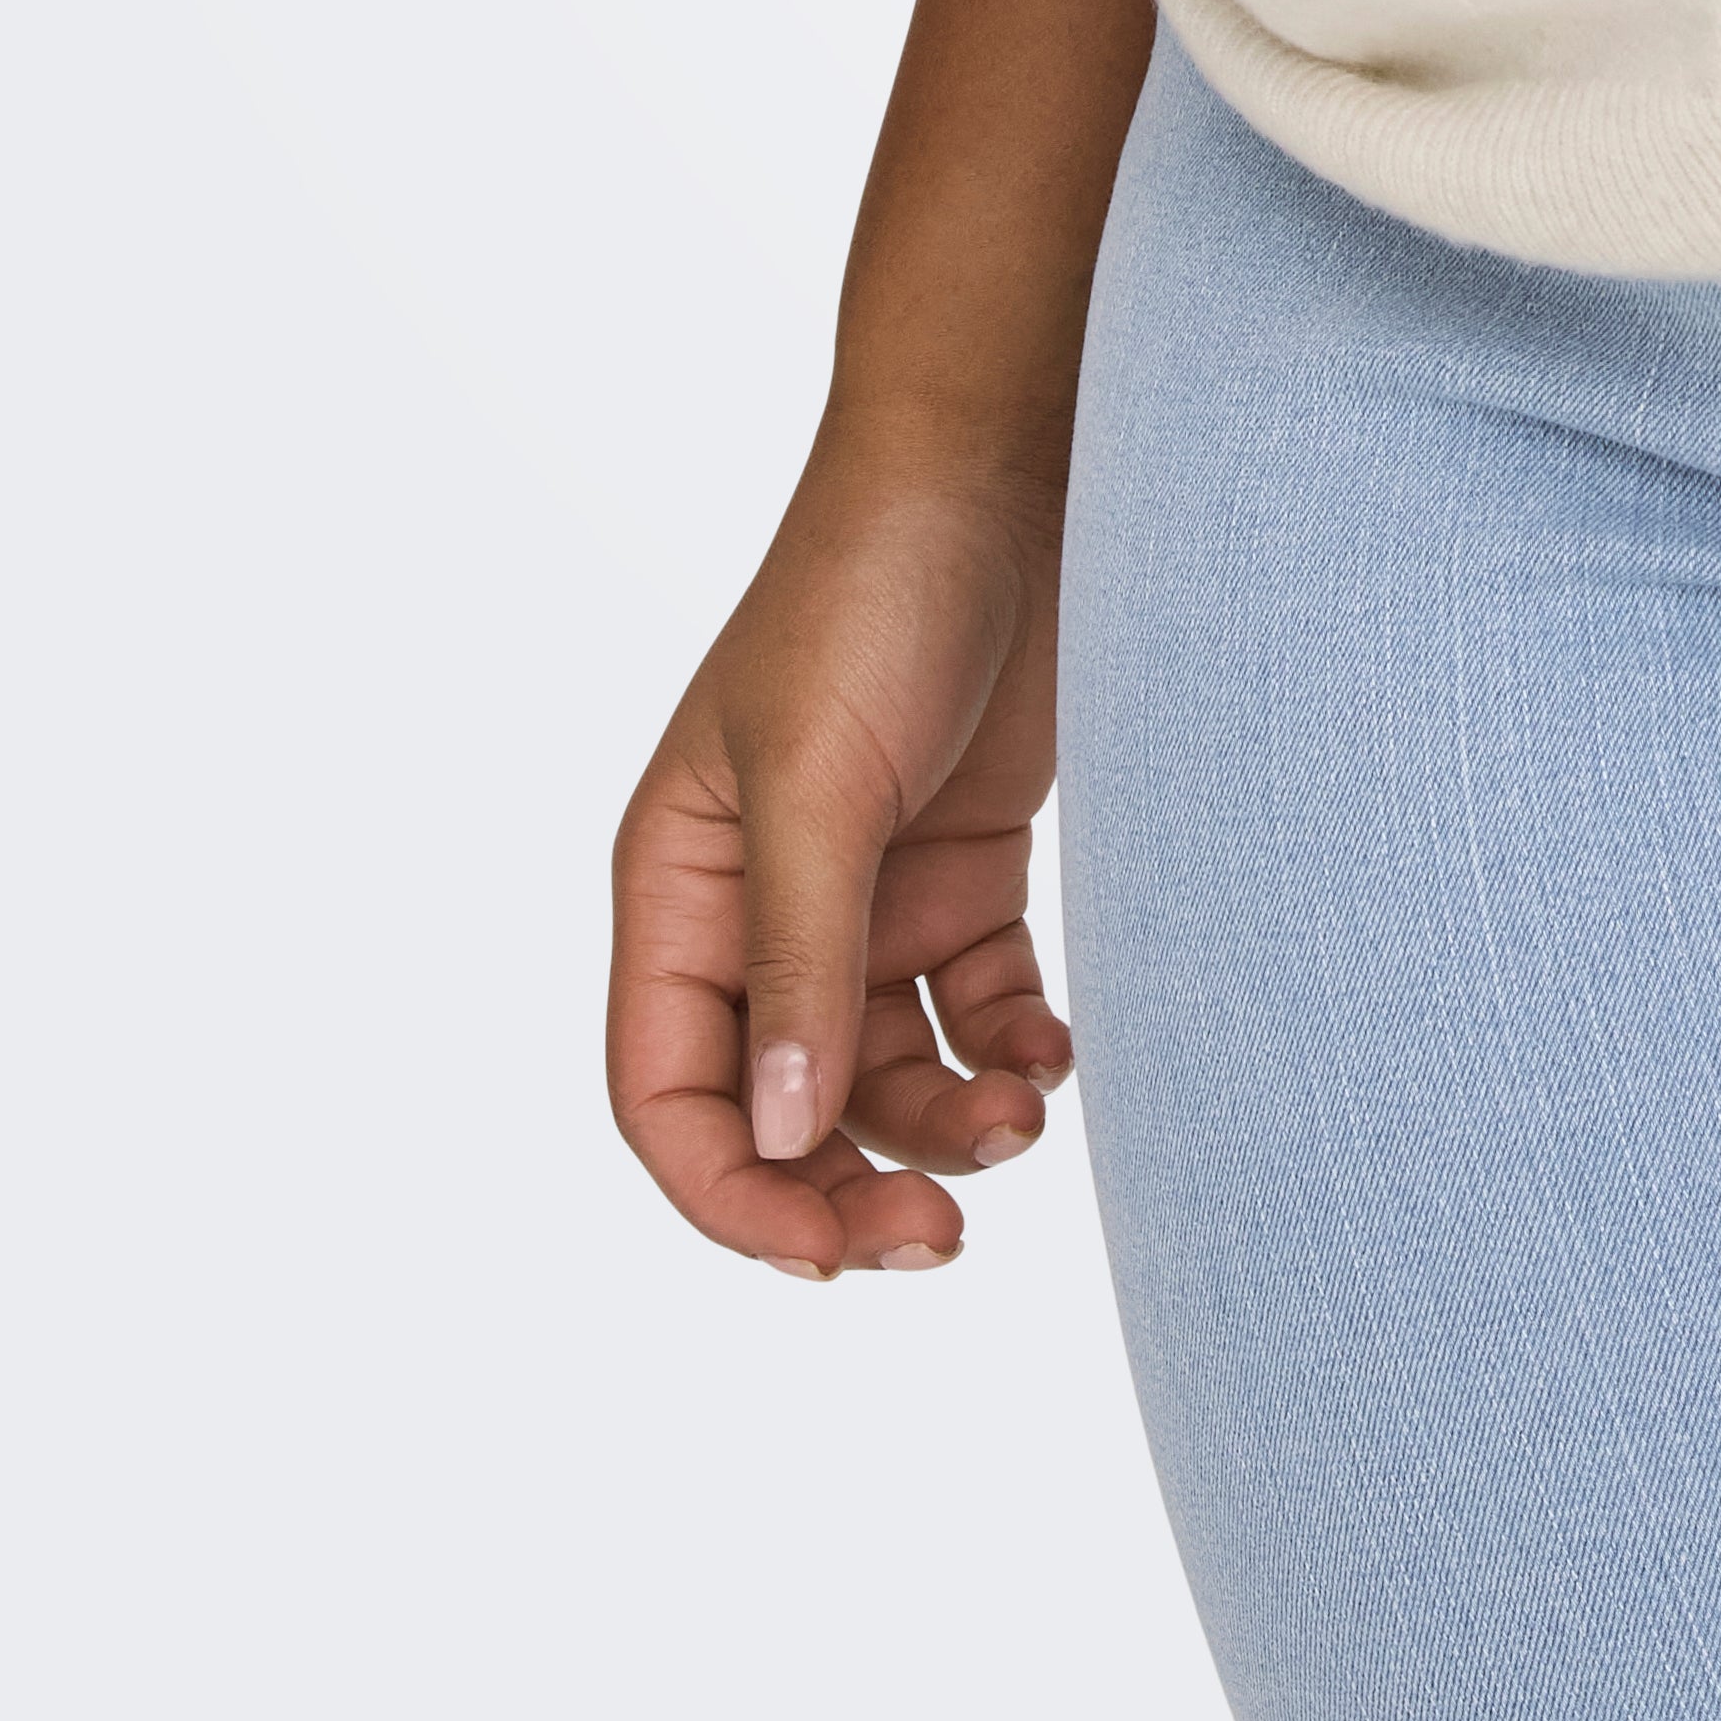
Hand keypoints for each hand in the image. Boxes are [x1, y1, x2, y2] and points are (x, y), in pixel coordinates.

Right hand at [608, 425, 1077, 1283]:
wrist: (1006, 466)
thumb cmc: (874, 594)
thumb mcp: (819, 780)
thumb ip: (803, 962)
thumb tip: (786, 1141)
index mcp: (676, 889)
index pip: (666, 1096)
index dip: (733, 1194)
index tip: (827, 1253)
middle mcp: (758, 909)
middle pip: (782, 1110)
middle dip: (850, 1185)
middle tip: (940, 1237)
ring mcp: (865, 893)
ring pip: (889, 1075)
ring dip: (948, 1122)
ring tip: (1021, 1114)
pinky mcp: (961, 870)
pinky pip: (975, 1009)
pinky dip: (1011, 1047)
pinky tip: (1054, 1047)